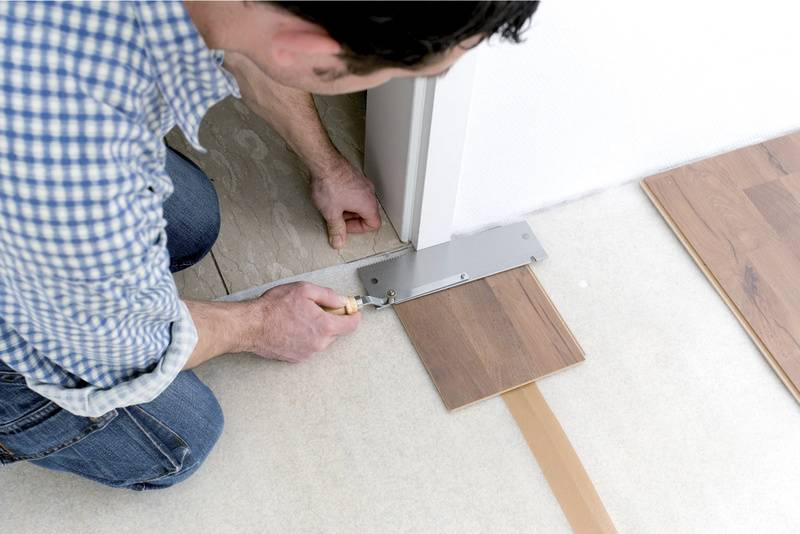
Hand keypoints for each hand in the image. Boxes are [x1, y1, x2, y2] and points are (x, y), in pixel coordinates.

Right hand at [243, 282, 360, 361]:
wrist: (251, 325)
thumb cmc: (274, 307)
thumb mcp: (304, 290)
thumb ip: (328, 295)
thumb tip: (342, 300)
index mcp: (325, 326)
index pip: (352, 325)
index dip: (353, 315)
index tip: (350, 309)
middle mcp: (319, 343)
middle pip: (336, 331)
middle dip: (330, 319)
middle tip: (315, 308)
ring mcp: (308, 352)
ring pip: (322, 338)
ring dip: (316, 328)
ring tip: (298, 317)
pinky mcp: (297, 358)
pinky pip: (309, 345)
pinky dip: (305, 337)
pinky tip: (291, 327)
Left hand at [311, 157, 380, 249]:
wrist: (324, 162)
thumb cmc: (330, 184)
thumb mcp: (331, 213)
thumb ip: (336, 229)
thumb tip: (338, 241)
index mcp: (368, 204)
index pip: (373, 224)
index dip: (358, 230)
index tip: (345, 228)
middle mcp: (369, 193)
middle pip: (367, 213)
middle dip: (352, 219)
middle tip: (338, 220)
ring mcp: (362, 182)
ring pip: (361, 202)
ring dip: (349, 209)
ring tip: (333, 208)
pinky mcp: (354, 175)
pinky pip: (355, 191)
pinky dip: (346, 198)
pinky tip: (333, 196)